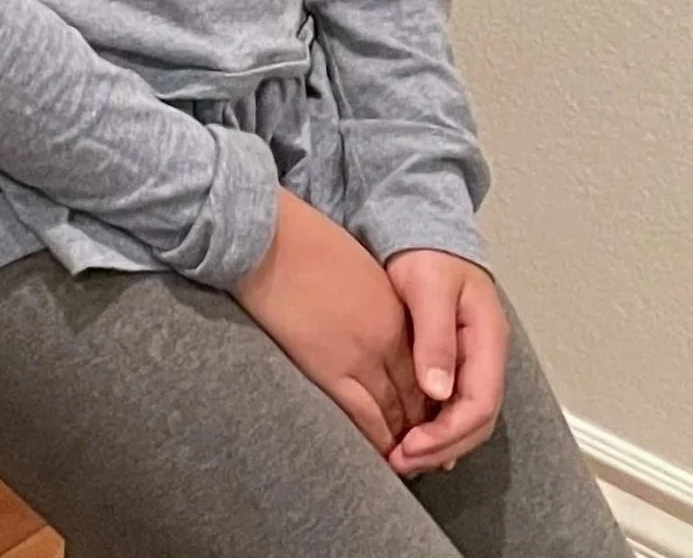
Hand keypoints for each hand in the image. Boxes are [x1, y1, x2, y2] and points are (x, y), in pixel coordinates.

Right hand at [235, 189, 426, 456]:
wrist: (266, 238)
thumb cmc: (300, 239)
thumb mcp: (355, 265)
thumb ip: (374, 299)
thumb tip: (372, 319)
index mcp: (395, 309)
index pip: (424, 365)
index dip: (428, 394)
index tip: (425, 410)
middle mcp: (388, 338)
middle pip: (416, 394)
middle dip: (422, 423)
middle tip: (423, 445)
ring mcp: (361, 357)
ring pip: (395, 412)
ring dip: (401, 437)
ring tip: (402, 456)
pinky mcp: (330, 370)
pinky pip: (365, 418)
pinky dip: (378, 440)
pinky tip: (381, 453)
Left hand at [384, 249, 508, 478]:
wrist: (422, 228)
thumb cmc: (426, 252)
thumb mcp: (429, 288)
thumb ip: (435, 337)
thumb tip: (439, 391)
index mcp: (487, 340)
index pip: (479, 404)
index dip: (449, 433)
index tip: (412, 447)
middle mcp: (486, 356)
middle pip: (476, 419)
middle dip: (442, 447)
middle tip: (402, 461)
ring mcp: (473, 359)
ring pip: (466, 415)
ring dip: (439, 441)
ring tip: (403, 457)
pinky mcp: (454, 358)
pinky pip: (452, 402)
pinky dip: (436, 424)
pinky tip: (414, 437)